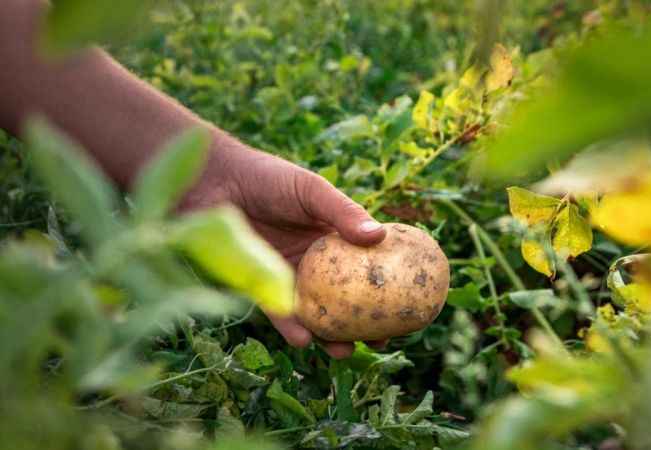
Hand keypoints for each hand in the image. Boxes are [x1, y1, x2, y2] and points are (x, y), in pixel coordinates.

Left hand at [181, 138, 387, 358]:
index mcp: (332, 238)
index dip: (388, 287)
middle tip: (380, 340)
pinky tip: (305, 339)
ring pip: (315, 313)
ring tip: (343, 351)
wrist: (213, 179)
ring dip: (329, 335)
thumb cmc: (267, 177)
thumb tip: (380, 237)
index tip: (408, 306)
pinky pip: (277, 312)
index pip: (367, 267)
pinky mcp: (257, 285)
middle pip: (345, 298)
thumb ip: (342, 212)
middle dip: (362, 322)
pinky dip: (291, 327)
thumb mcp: (311, 191)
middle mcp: (313, 262)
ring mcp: (287, 276)